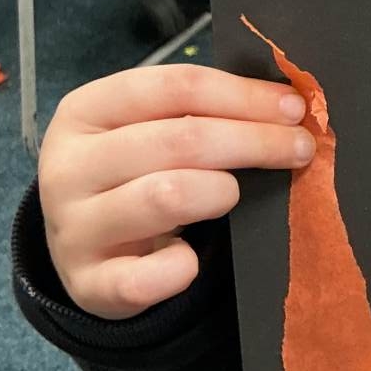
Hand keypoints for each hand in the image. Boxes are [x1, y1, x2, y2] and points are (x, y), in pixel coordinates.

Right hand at [39, 67, 314, 321]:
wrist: (83, 249)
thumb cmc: (131, 174)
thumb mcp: (149, 129)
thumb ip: (204, 111)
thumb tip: (288, 105)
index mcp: (86, 110)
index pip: (177, 86)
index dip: (245, 96)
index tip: (295, 108)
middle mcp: (70, 165)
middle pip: (181, 139)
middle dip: (255, 141)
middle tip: (299, 149)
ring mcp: (74, 227)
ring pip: (166, 196)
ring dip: (220, 192)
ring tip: (235, 194)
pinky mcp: (87, 284)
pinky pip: (145, 279)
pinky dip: (180, 269)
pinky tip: (191, 260)